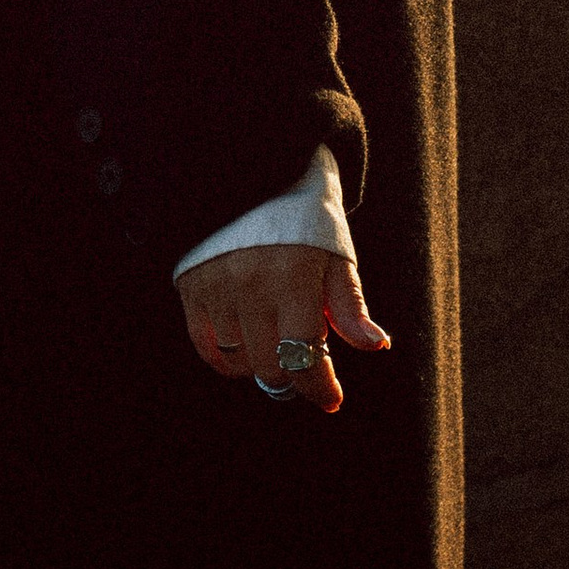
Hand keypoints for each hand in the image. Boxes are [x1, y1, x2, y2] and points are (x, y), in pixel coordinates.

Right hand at [176, 238, 389, 414]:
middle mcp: (251, 284)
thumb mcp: (336, 255)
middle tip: (305, 359)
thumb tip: (376, 346)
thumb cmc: (305, 217)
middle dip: (295, 373)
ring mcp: (217, 286)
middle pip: (272, 367)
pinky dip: (227, 358)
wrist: (253, 170)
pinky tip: (245, 346)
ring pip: (241, 361)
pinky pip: (207, 348)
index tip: (331, 398)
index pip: (305, 357)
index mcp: (294, 276)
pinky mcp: (192, 285)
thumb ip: (351, 307)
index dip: (321, 388)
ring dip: (263, 362)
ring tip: (277, 340)